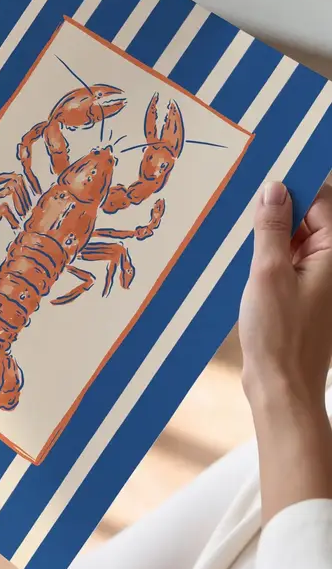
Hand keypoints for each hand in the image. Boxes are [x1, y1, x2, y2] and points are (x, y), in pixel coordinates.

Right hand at [239, 181, 331, 411]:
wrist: (282, 386)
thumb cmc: (279, 335)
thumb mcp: (268, 271)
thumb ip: (272, 226)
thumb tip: (274, 188)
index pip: (320, 201)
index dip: (291, 188)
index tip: (261, 181)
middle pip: (310, 219)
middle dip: (278, 214)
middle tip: (245, 214)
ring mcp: (322, 281)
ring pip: (297, 241)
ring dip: (271, 239)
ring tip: (246, 248)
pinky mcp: (307, 296)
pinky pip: (290, 263)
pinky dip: (271, 260)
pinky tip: (248, 268)